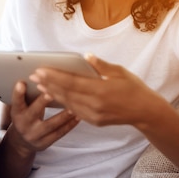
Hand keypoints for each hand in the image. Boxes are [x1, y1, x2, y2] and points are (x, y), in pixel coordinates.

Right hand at [5, 80, 79, 154]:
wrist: (22, 141)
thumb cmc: (26, 115)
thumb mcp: (22, 106)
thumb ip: (28, 94)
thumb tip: (39, 74)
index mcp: (17, 113)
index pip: (16, 102)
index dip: (18, 93)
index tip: (22, 83)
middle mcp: (24, 124)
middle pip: (33, 112)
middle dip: (42, 102)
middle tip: (51, 92)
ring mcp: (34, 135)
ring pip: (50, 125)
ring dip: (63, 115)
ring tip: (74, 106)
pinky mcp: (45, 143)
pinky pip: (59, 133)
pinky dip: (70, 125)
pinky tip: (79, 116)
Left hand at [29, 53, 164, 127]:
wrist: (145, 111)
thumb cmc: (134, 88)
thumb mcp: (120, 72)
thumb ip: (101, 65)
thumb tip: (86, 56)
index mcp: (101, 90)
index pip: (71, 82)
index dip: (54, 76)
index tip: (40, 69)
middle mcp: (95, 104)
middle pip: (66, 93)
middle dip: (48, 84)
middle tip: (34, 76)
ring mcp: (94, 115)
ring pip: (68, 103)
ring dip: (53, 94)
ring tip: (40, 86)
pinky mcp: (94, 121)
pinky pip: (75, 111)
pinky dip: (64, 103)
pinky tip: (55, 97)